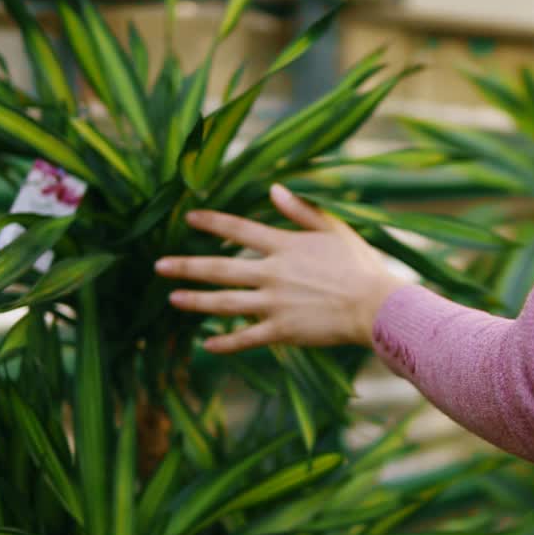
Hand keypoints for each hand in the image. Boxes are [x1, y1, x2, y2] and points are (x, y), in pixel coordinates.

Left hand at [155, 184, 408, 353]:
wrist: (375, 306)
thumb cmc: (360, 265)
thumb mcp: (334, 229)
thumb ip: (301, 210)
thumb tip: (274, 189)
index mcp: (284, 246)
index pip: (238, 229)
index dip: (212, 221)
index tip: (189, 218)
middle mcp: (272, 273)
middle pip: (219, 268)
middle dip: (186, 266)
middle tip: (158, 265)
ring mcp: (273, 304)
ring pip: (224, 303)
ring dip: (195, 300)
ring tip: (173, 298)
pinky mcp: (281, 331)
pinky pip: (246, 338)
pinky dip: (225, 343)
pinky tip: (207, 344)